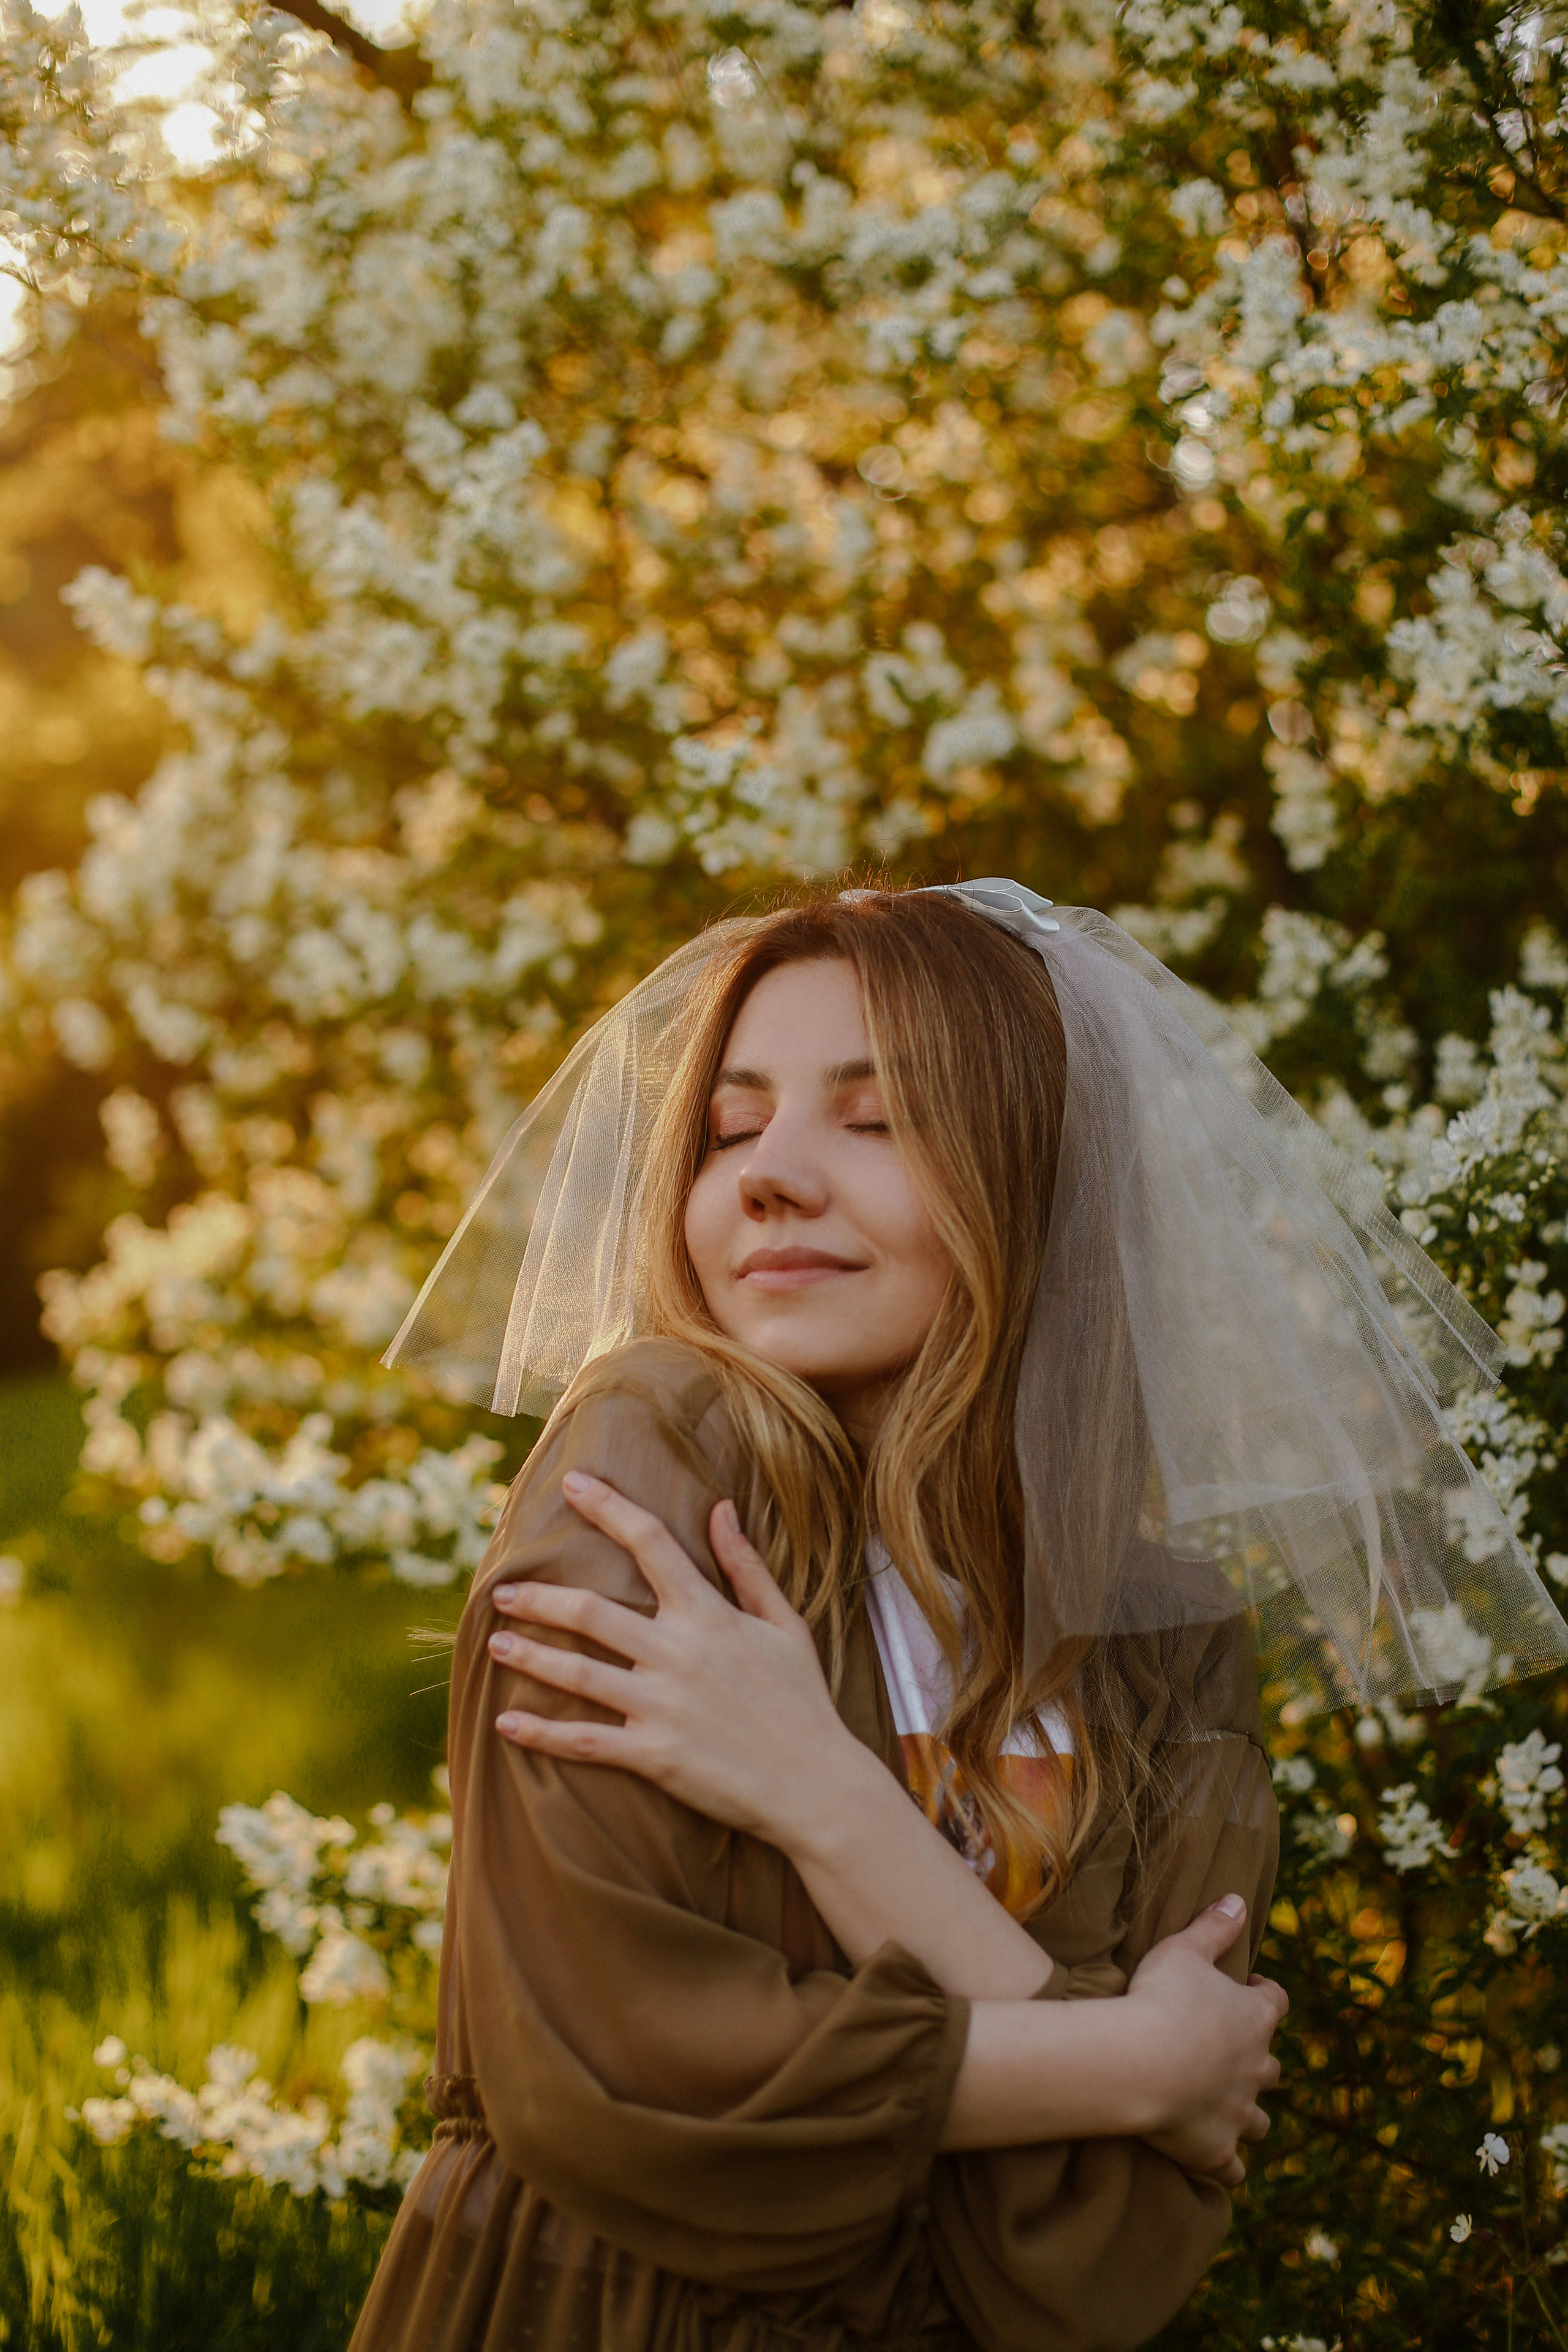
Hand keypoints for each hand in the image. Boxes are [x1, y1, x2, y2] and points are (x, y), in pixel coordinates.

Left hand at [489, 1472, 855, 1845]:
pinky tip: (507, 1722)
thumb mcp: (784, 1624)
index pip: (651, 1543)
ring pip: (578, 1673)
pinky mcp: (654, 1756)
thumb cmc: (803, 1701)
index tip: (574, 1483)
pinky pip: (585, 1741)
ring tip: (495, 1642)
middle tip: (501, 1591)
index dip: (609, 1507)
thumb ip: (746, 1566)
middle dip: (540, 1598)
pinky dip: (542, 1733)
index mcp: (709, 1614)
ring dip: (531, 1655)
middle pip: (591, 1612)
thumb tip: (721, 1507)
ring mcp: (662, 1705)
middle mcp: (678, 1653)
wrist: (817, 1785)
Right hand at [1124, 1898, 1287, 2185]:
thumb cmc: (1160, 1999)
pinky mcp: (1217, 2150)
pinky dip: (1229, 2166)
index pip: (1275, 2002)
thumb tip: (1239, 1899)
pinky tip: (1220, 2165)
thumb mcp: (1184, 1949)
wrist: (1141, 2063)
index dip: (1264, 1994)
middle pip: (1271, 2067)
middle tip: (1230, 2051)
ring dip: (1247, 2113)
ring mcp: (1238, 2112)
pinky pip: (1233, 2169)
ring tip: (1228, 2108)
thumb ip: (1214, 1926)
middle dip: (1257, 2060)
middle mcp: (1255, 2068)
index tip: (1247, 1988)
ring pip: (1258, 2120)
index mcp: (1253, 2018)